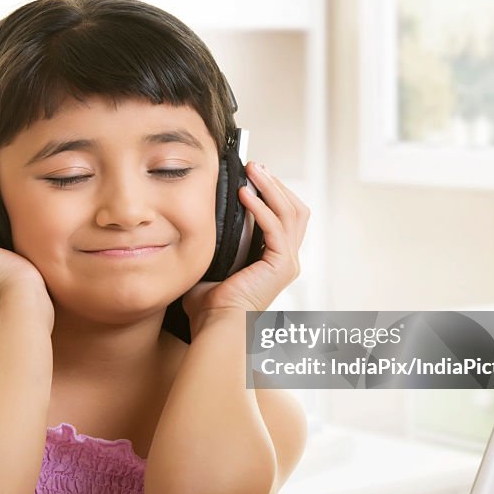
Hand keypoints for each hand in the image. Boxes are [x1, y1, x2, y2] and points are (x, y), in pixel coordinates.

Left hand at [182, 162, 309, 330]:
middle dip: (276, 184)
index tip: (253, 175)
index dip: (273, 193)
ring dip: (271, 187)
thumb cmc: (209, 306)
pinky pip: (276, 226)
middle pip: (296, 210)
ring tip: (253, 169)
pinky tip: (244, 193)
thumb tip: (197, 219)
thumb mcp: (211, 264)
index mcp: (275, 261)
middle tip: (255, 166)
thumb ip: (213, 244)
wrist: (214, 327)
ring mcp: (288, 263)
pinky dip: (261, 206)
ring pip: (291, 212)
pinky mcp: (282, 265)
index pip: (285, 218)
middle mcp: (288, 261)